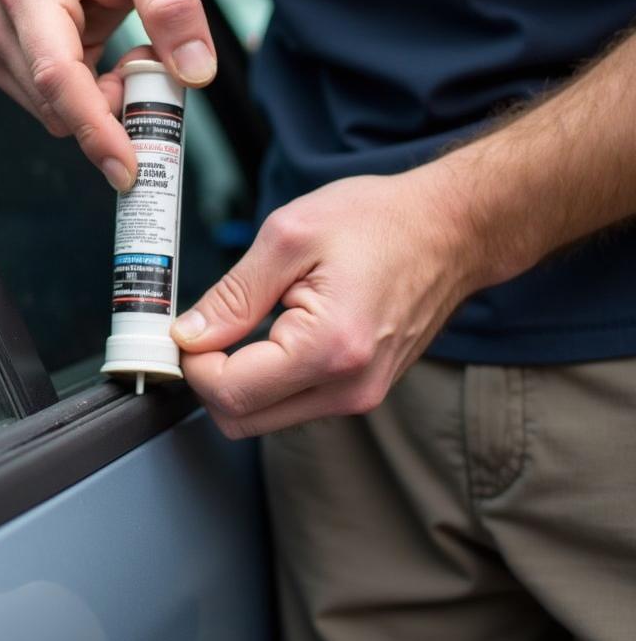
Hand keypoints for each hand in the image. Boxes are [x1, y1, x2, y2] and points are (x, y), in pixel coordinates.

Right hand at [0, 0, 215, 190]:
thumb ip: (174, 4)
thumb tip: (194, 73)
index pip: (57, 78)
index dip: (95, 129)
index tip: (129, 167)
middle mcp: (3, 23)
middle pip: (58, 105)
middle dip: (114, 106)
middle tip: (155, 64)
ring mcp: (6, 46)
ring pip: (60, 114)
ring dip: (108, 101)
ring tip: (133, 50)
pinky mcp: (18, 62)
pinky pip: (63, 107)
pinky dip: (99, 98)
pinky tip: (115, 60)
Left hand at [171, 168, 476, 437]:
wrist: (451, 228)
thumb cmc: (380, 220)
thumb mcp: (288, 237)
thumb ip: (233, 295)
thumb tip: (190, 335)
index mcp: (328, 349)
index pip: (230, 394)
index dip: (192, 364)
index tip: (189, 329)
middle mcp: (349, 388)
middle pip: (242, 420)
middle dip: (210, 380)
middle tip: (207, 330)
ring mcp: (360, 396)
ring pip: (265, 417)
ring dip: (239, 381)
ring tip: (244, 325)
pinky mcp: (362, 391)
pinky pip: (294, 403)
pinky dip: (268, 379)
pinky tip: (272, 334)